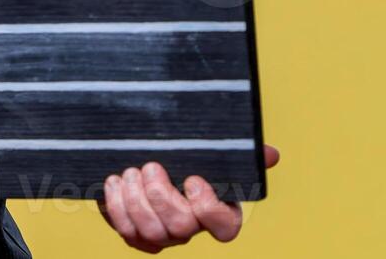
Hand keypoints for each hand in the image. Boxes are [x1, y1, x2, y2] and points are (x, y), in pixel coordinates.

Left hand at [98, 145, 280, 251]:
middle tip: (150, 167)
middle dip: (161, 196)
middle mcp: (191, 228)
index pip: (225, 227)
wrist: (143, 156)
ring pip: (151, 233)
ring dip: (136, 199)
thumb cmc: (184, 155)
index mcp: (217, 210)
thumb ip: (239, 152)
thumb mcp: (209, 150)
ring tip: (130, 172)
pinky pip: (126, 231)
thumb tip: (271, 154)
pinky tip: (114, 182)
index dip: (208, 208)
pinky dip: (117, 206)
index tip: (192, 179)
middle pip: (181, 229)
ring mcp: (163, 235)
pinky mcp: (136, 235)